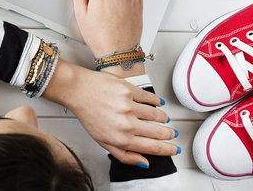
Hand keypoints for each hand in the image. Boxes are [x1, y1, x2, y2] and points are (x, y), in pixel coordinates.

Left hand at [45, 61, 177, 167]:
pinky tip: (159, 103)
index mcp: (121, 138)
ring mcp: (128, 105)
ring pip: (157, 114)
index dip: (167, 149)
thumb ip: (125, 155)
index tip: (174, 149)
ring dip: (163, 118)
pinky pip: (149, 97)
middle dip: (168, 134)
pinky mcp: (128, 89)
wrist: (78, 91)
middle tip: (171, 133)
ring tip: (164, 119)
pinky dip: (156, 101)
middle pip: (158, 132)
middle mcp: (127, 123)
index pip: (152, 147)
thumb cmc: (88, 114)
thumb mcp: (103, 141)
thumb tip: (144, 163)